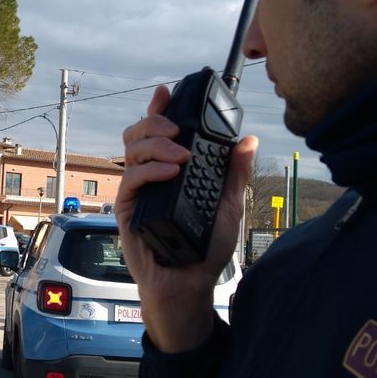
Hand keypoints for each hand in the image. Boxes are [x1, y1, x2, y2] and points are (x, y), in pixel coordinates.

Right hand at [115, 85, 257, 352]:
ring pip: (131, 151)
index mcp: (169, 170)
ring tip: (180, 154)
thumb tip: (248, 140)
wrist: (190, 285)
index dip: (159, 108)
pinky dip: (150, 170)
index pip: (158, 132)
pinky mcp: (128, 210)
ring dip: (155, 144)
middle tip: (178, 128)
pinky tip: (170, 171)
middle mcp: (149, 177)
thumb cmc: (205, 249)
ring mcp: (137, 193)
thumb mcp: (229, 205)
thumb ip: (235, 173)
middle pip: (137, 134)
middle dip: (155, 121)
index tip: (167, 92)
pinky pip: (131, 180)